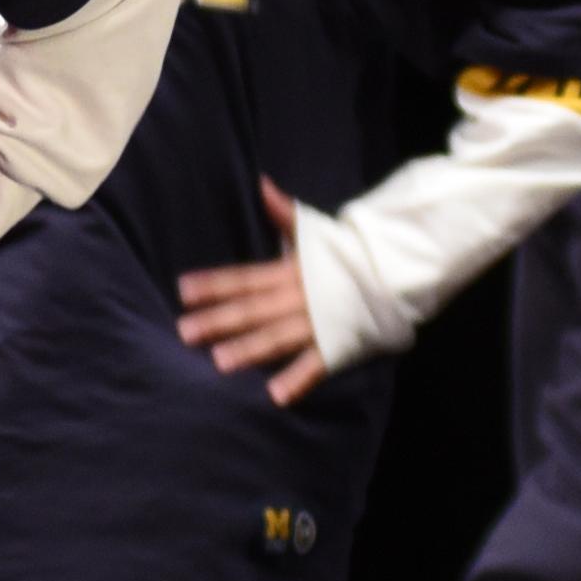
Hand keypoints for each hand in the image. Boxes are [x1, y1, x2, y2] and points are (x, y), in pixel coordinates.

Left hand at [172, 179, 330, 403]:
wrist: (398, 272)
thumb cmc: (349, 255)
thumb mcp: (314, 234)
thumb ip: (284, 214)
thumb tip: (261, 184)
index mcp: (290, 270)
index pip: (245, 277)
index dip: (214, 283)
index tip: (182, 290)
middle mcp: (299, 296)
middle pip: (253, 309)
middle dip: (219, 320)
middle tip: (185, 332)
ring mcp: (317, 321)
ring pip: (279, 336)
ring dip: (250, 349)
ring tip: (219, 363)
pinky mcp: (338, 343)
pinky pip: (316, 364)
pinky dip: (298, 379)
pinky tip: (276, 396)